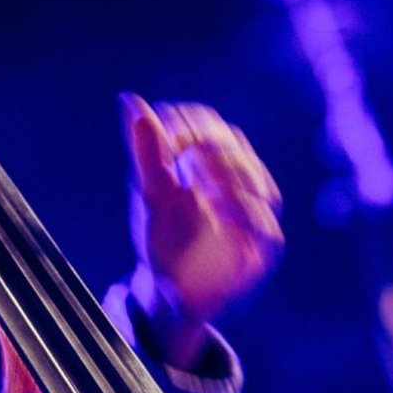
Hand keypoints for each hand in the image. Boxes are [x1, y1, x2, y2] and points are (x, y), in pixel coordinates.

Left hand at [121, 93, 283, 366]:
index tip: (169, 128)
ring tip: (196, 176)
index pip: (220, 131)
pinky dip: (242, 215)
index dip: (197, 124)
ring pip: (258, 186)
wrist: (169, 292)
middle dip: (212, 146)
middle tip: (182, 151)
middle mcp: (242, 189)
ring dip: (228, 175)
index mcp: (218, 169)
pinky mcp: (260, 252)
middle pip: (240, 153)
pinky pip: (264, 229)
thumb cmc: (163, 238)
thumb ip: (145, 150)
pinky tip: (214, 208)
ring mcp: (255, 219)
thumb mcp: (149, 193)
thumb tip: (128, 99)